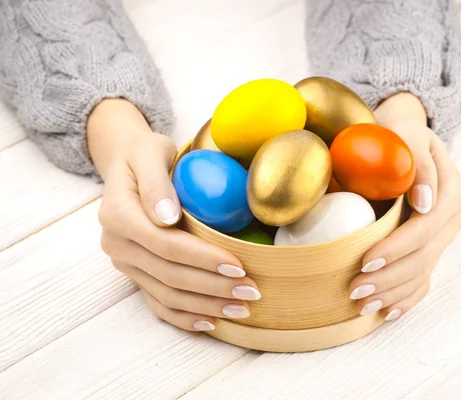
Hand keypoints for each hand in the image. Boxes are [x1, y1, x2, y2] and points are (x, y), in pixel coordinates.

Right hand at [88, 99, 260, 331]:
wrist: (126, 163)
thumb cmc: (144, 154)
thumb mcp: (150, 152)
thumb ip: (155, 182)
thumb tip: (167, 217)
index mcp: (117, 214)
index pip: (165, 244)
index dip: (202, 258)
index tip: (237, 264)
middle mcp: (116, 244)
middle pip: (169, 274)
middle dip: (213, 286)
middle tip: (252, 290)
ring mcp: (125, 262)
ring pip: (166, 294)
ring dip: (206, 305)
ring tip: (242, 308)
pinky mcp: (135, 272)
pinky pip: (157, 302)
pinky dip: (184, 316)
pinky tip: (212, 322)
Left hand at [348, 93, 460, 320]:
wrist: (404, 140)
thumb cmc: (398, 135)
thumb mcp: (407, 135)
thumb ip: (419, 163)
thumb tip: (426, 202)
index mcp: (452, 192)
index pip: (424, 229)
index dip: (396, 247)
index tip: (365, 259)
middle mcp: (452, 218)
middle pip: (423, 257)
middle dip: (388, 277)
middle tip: (355, 290)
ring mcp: (444, 236)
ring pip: (422, 272)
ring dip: (393, 292)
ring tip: (363, 306)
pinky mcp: (432, 246)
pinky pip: (424, 278)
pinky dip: (406, 297)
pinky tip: (386, 313)